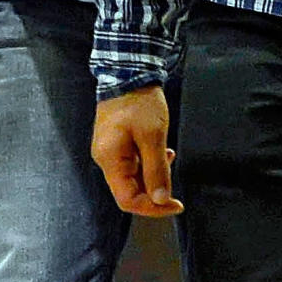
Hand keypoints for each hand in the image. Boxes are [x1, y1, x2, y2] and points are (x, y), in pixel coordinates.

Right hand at [91, 85, 181, 216]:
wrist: (128, 73)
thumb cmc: (139, 102)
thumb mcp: (153, 136)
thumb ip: (156, 170)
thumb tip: (161, 199)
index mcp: (110, 160)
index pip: (127, 200)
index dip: (152, 208)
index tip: (175, 204)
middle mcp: (106, 159)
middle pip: (130, 191)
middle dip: (155, 192)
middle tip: (176, 187)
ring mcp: (110, 151)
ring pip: (133, 178)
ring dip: (154, 176)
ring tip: (169, 158)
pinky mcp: (116, 143)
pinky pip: (133, 164)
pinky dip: (149, 164)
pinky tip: (163, 152)